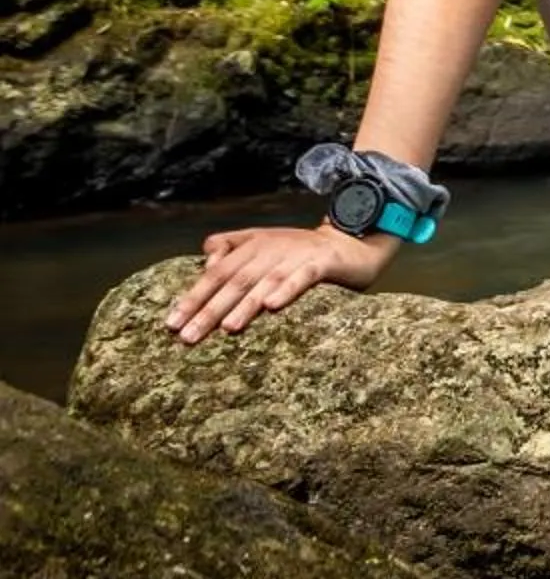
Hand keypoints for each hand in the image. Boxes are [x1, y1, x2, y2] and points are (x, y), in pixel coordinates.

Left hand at [165, 223, 396, 344]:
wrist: (349, 241)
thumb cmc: (299, 251)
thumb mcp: (262, 243)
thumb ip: (230, 248)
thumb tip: (205, 264)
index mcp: (252, 245)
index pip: (215, 273)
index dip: (193, 297)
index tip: (171, 324)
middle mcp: (271, 249)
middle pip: (235, 280)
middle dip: (210, 309)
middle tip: (188, 337)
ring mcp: (297, 255)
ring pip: (265, 281)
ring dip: (245, 304)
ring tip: (228, 329)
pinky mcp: (322, 263)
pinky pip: (303, 277)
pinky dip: (288, 289)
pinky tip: (274, 306)